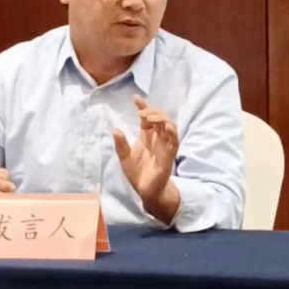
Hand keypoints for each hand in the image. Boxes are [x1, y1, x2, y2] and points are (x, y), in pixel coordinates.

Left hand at [113, 96, 179, 224]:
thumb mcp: (124, 157)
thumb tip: (114, 129)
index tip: (136, 98)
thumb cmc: (136, 173)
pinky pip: (174, 141)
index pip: (147, 117)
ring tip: (151, 118)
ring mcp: (164, 145)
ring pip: (169, 125)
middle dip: (153, 111)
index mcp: (146, 136)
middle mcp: (157, 138)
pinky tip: (166, 127)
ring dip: (162, 119)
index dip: (143, 106)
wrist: (145, 191)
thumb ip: (121, 144)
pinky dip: (172, 133)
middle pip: (160, 118)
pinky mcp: (169, 155)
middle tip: (142, 113)